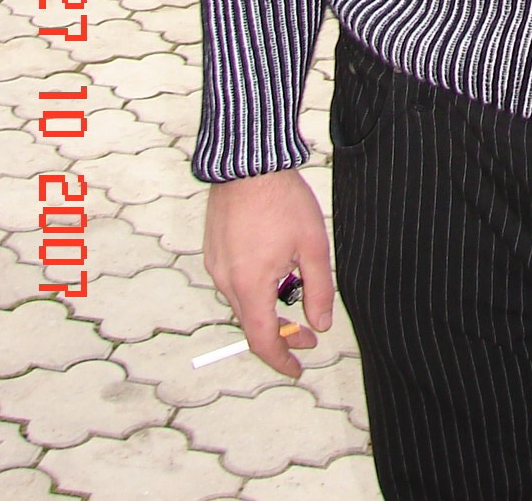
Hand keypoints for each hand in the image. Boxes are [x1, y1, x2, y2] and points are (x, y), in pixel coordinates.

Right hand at [203, 169, 333, 378]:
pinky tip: (274, 270)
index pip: (263, 341)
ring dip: (268, 309)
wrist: (248, 161)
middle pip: (252, 324)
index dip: (281, 360)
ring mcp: (216, 265)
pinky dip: (254, 289)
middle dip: (280, 336)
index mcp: (250, 286)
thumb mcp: (313, 246)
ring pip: (243, 302)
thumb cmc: (283, 200)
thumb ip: (318, 290)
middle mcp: (226, 281)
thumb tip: (319, 325)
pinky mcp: (213, 250)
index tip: (297, 369)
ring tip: (295, 292)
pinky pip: (234, 281)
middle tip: (306, 334)